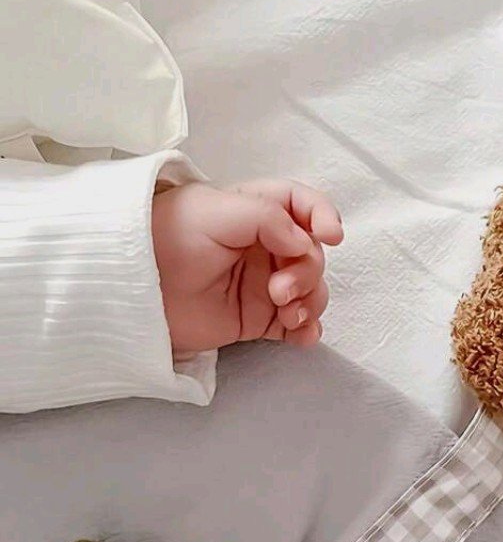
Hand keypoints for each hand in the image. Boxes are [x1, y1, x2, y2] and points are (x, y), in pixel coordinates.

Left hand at [151, 178, 342, 352]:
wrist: (131, 286)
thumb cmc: (168, 235)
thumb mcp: (216, 210)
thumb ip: (267, 218)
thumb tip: (304, 242)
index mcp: (258, 211)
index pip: (304, 205)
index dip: (323, 216)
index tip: (330, 235)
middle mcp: (267, 246)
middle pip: (312, 254)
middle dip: (308, 271)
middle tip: (280, 289)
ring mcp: (264, 283)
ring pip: (311, 290)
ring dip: (310, 302)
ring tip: (287, 314)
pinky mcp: (257, 319)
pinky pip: (296, 325)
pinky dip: (306, 330)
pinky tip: (301, 336)